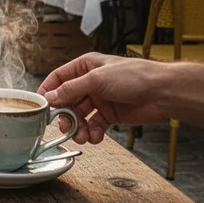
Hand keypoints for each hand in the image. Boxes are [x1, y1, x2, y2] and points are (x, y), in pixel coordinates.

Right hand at [37, 53, 168, 144]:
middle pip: (67, 100)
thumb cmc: (135, 76)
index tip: (40, 106)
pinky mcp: (110, 115)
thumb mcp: (97, 79)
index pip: (59, 78)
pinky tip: (96, 136)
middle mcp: (91, 83)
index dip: (48, 91)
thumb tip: (50, 97)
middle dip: (65, 115)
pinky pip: (94, 125)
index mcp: (86, 66)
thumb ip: (71, 89)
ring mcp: (100, 99)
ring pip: (80, 116)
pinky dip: (93, 132)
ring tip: (82, 135)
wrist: (163, 92)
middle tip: (64, 127)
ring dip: (79, 127)